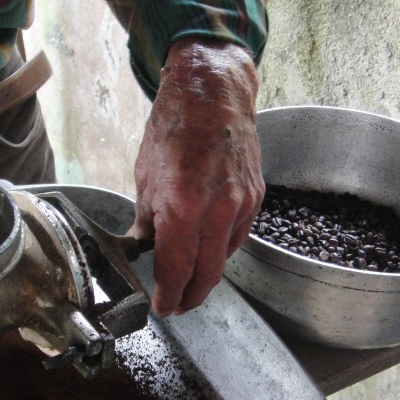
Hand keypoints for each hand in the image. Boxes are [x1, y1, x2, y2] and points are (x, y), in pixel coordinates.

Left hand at [128, 38, 263, 316]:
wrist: (212, 92)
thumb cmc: (174, 127)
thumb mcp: (146, 177)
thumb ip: (147, 221)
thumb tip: (144, 251)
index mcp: (182, 205)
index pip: (176, 268)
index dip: (168, 295)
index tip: (162, 307)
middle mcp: (216, 209)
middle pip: (206, 275)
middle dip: (190, 297)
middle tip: (178, 306)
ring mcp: (240, 205)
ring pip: (224, 258)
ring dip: (206, 274)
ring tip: (189, 279)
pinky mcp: (255, 198)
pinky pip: (237, 237)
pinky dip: (221, 249)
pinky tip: (207, 248)